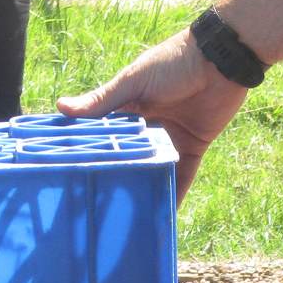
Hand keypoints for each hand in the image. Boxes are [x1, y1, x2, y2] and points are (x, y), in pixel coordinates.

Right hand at [58, 28, 249, 200]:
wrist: (220, 60)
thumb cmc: (173, 62)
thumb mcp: (134, 81)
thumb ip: (103, 100)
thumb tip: (61, 107)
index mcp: (127, 108)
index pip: (103, 135)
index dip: (89, 154)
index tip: (69, 179)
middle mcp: (145, 126)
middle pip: (128, 158)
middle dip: (116, 180)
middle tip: (95, 211)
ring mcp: (169, 139)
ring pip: (152, 171)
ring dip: (143, 191)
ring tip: (125, 222)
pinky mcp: (192, 148)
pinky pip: (181, 177)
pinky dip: (173, 196)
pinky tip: (162, 218)